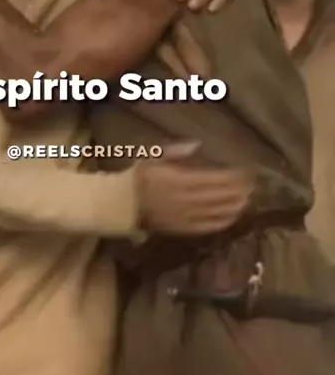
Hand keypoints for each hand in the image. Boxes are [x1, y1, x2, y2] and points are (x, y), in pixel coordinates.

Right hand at [136, 142, 252, 236]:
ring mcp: (184, 217)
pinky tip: (233, 216)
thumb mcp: (154, 157)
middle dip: (237, 191)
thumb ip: (176, 152)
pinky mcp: (182, 230)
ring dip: (234, 206)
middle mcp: (185, 200)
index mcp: (178, 180)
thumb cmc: (139, 177)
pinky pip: (206, 227)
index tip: (245, 172)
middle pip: (218, 196)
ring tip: (247, 200)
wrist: (122, 204)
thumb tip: (197, 144)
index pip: (213, 179)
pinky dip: (222, 222)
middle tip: (253, 186)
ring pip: (215, 212)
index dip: (231, 177)